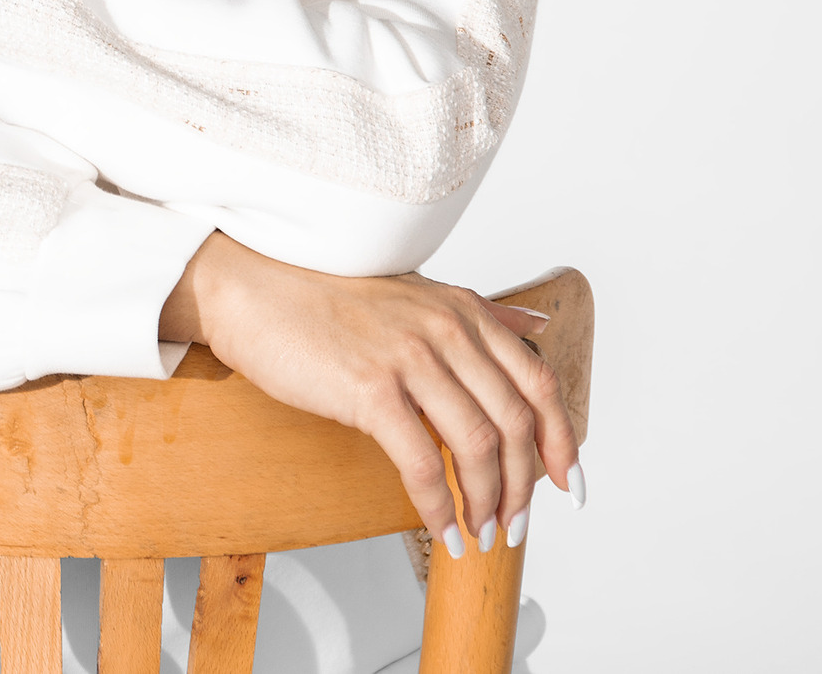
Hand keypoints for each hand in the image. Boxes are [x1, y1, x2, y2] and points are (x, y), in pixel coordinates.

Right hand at [160, 233, 579, 552]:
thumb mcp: (415, 292)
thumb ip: (479, 313)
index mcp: (460, 308)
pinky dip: (438, 507)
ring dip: (486, 503)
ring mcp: (409, 356)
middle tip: (516, 524)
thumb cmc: (325, 296)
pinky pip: (422, 463)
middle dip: (523, 486)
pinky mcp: (371, 389)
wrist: (253, 288)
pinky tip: (440, 530)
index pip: (537, 379)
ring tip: (480, 533)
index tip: (568, 483)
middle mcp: (444, 328)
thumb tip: (537, 324)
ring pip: (477, 446)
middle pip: (514, 420)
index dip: (560, 438)